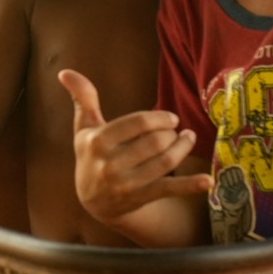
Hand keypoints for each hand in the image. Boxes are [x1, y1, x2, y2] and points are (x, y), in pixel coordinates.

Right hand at [59, 69, 208, 228]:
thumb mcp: (84, 128)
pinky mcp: (140, 199)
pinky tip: (208, 181)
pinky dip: (190, 185)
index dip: (160, 118)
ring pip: (166, 161)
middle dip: (172, 132)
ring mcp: (126, 184)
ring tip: (189, 139)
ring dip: (184, 147)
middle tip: (177, 130)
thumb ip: (82, 99)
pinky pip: (169, 189)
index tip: (170, 118)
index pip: (138, 123)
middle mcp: (110, 165)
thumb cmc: (92, 156)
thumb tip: (65, 72)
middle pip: (156, 141)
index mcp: (97, 142)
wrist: (93, 202)